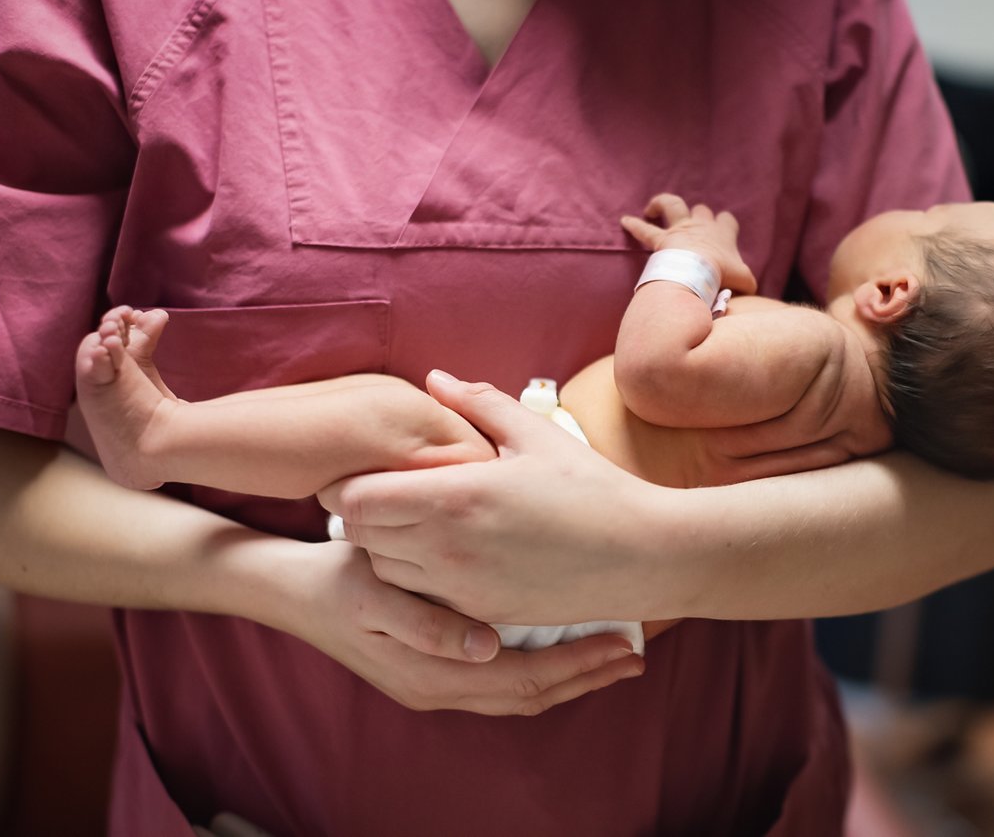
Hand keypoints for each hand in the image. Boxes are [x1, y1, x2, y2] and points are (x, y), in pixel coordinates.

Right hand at [280, 539, 643, 714]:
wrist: (290, 590)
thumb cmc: (337, 579)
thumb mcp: (374, 593)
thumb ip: (427, 624)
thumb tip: (484, 646)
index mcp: (433, 673)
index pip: (525, 679)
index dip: (578, 664)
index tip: (624, 642)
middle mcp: (440, 690)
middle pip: (531, 695)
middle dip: (587, 675)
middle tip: (636, 653)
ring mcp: (436, 687)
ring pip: (519, 695)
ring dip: (569, 678)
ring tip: (612, 655)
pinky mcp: (433, 674)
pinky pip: (500, 684)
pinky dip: (539, 671)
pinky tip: (561, 649)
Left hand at [317, 371, 686, 625]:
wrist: (645, 556)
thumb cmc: (593, 489)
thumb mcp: (536, 434)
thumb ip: (477, 403)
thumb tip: (433, 378)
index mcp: (455, 497)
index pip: (357, 499)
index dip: (347, 483)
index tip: (366, 469)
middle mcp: (447, 549)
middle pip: (360, 537)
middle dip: (365, 514)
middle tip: (390, 492)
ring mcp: (462, 588)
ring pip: (384, 572)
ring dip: (388, 548)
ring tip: (421, 521)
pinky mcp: (479, 615)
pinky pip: (420, 599)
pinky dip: (419, 577)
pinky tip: (451, 553)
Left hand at [621, 193, 757, 294]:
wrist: (699, 273)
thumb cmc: (722, 275)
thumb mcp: (744, 280)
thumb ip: (748, 283)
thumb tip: (752, 292)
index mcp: (722, 234)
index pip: (727, 220)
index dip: (725, 224)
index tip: (723, 230)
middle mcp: (701, 226)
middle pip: (701, 210)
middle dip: (698, 215)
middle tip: (694, 226)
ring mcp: (680, 230)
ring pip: (672, 205)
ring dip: (663, 204)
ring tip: (653, 209)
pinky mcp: (662, 240)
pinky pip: (645, 231)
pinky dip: (634, 225)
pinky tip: (624, 221)